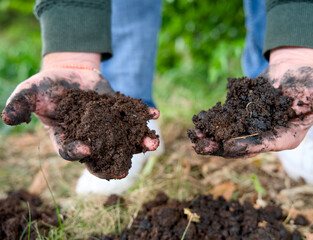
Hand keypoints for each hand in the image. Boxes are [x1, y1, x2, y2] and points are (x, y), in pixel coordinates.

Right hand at [1, 52, 159, 177]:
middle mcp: (91, 138)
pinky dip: (144, 117)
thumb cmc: (48, 86)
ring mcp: (108, 127)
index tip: (86, 149)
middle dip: (115, 162)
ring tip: (152, 143)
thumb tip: (7, 119)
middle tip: (125, 169)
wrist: (71, 73)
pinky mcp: (120, 115)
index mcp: (67, 138)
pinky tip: (154, 114)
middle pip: (104, 155)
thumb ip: (19, 105)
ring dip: (140, 142)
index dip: (77, 152)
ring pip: (125, 140)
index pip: (72, 151)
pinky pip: (134, 118)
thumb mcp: (30, 92)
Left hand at [194, 47, 312, 157]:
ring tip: (194, 136)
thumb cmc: (312, 82)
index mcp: (287, 136)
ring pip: (230, 136)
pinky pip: (225, 121)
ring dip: (212, 137)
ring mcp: (252, 128)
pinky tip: (197, 122)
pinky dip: (212, 122)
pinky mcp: (242, 117)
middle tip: (202, 147)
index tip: (229, 146)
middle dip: (222, 147)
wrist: (293, 70)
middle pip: (244, 145)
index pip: (267, 144)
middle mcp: (267, 136)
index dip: (249, 146)